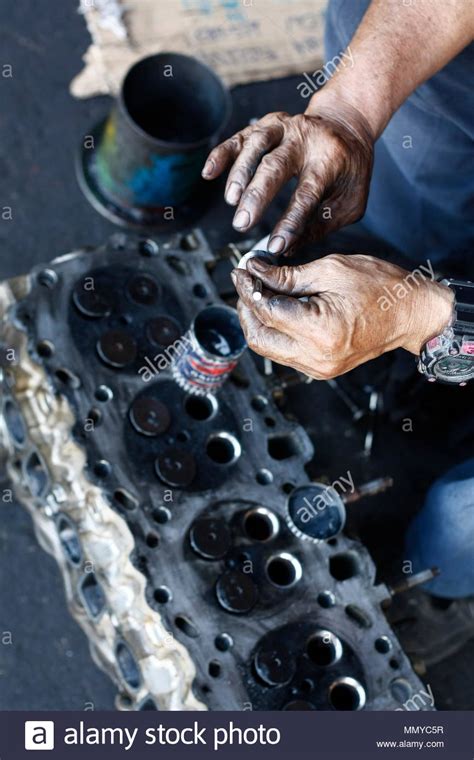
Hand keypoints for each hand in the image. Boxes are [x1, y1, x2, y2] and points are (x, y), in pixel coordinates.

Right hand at [202, 104, 373, 254]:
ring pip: (255, 146)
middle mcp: (305, 139)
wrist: (348, 123)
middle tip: (242, 224)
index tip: (275, 245)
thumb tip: (288, 249)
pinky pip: (239, 137)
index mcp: (330, 159)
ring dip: (239, 174)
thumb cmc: (349, 170)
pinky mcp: (266, 124)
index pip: (307, 194)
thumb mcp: (349, 202)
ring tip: (231, 201)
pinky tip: (209, 173)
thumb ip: (320, 226)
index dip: (289, 221)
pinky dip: (222, 153)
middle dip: (256, 196)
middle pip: (276, 166)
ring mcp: (284, 127)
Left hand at [231, 255, 453, 378]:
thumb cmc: (380, 287)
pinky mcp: (319, 369)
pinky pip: (283, 353)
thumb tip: (254, 271)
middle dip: (246, 308)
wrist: (410, 314)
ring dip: (256, 321)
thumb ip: (286, 275)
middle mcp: (316, 356)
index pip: (266, 311)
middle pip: (259, 337)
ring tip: (259, 293)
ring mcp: (317, 367)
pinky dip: (273, 331)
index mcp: (320, 330)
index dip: (248, 288)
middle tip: (245, 282)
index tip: (241, 270)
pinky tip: (275, 310)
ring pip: (267, 348)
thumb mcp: (330, 270)